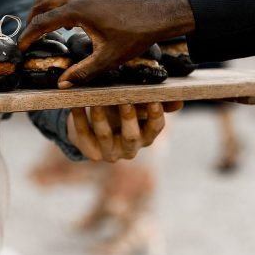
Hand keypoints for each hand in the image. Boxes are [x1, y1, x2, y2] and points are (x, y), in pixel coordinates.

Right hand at [19, 0, 194, 86]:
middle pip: (41, 1)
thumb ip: (83, 72)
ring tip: (54, 24)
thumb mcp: (108, 58)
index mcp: (77, 10)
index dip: (28, 36)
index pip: (41, 23)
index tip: (22, 48)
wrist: (159, 12)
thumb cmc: (136, 35)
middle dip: (33, 19)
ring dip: (47, 3)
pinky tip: (71, 10)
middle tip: (33, 36)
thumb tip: (62, 85)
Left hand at [67, 101, 181, 161]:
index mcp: (145, 136)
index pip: (154, 129)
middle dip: (129, 118)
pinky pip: (84, 135)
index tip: (154, 101)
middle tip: (125, 101)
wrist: (96, 130)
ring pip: (105, 135)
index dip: (155, 117)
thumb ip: (155, 103)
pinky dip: (79, 119)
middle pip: (131, 136)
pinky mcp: (91, 152)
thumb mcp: (138, 109)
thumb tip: (178, 102)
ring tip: (96, 101)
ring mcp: (110, 153)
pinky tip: (76, 104)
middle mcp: (130, 149)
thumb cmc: (122, 114)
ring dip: (100, 118)